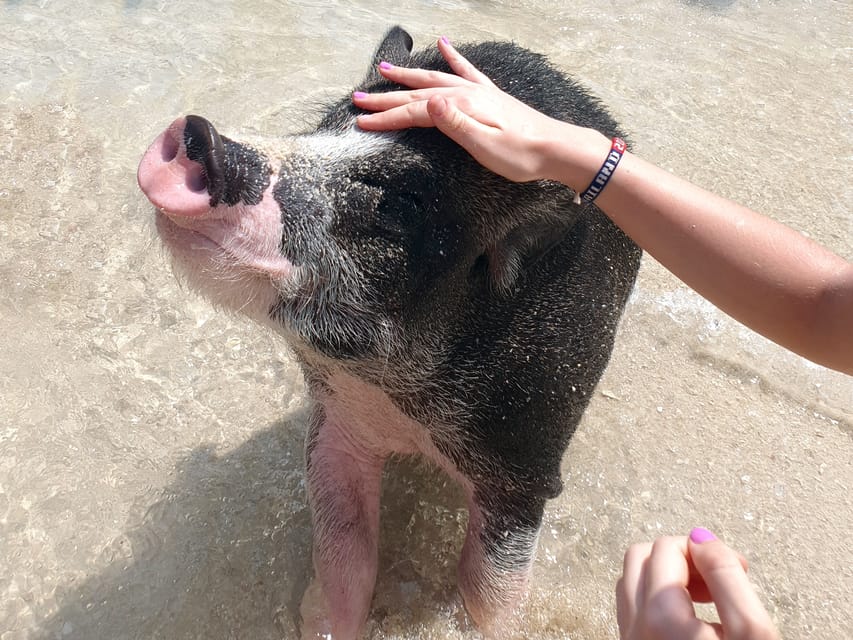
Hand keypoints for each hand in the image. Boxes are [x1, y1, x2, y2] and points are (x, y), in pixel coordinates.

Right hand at [354, 37, 606, 184]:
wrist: (556, 148)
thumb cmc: (521, 155)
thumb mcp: (485, 146)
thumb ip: (454, 124)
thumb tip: (427, 102)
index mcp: (461, 108)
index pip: (415, 111)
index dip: (386, 117)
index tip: (361, 122)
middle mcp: (466, 94)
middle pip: (418, 93)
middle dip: (386, 97)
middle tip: (358, 99)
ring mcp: (478, 92)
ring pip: (435, 78)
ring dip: (409, 74)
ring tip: (385, 69)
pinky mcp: (490, 95)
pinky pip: (466, 69)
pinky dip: (453, 56)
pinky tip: (445, 43)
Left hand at [616, 528, 778, 639]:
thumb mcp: (752, 631)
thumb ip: (727, 577)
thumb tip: (701, 537)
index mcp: (659, 615)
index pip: (665, 546)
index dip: (704, 546)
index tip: (735, 563)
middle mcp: (634, 625)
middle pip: (640, 556)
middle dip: (680, 555)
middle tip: (718, 574)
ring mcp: (629, 638)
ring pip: (632, 580)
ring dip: (668, 575)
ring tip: (709, 595)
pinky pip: (633, 606)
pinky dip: (658, 597)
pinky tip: (692, 614)